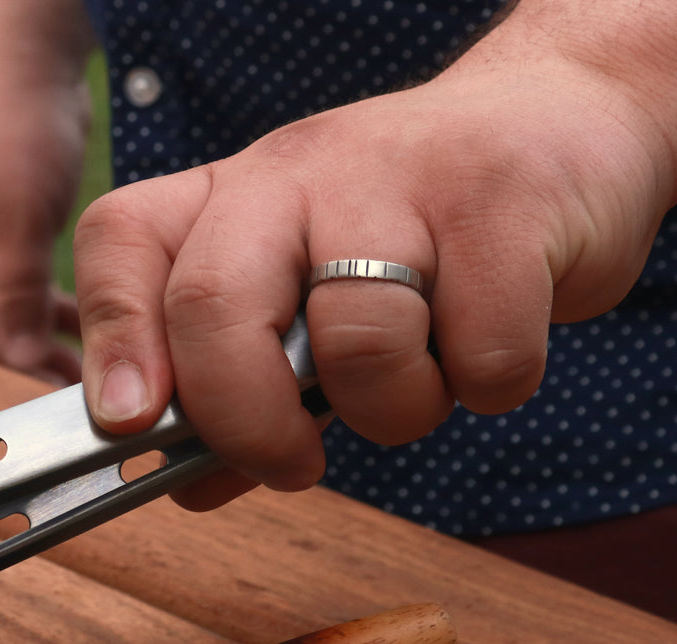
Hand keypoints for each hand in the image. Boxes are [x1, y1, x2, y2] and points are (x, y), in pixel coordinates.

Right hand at [0, 0, 94, 384]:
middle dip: (14, 369)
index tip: (27, 409)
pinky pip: (19, 287)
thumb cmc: (13, 131)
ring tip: (85, 375)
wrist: (29, 60)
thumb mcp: (17, 222)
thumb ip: (16, 298)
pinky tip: (85, 329)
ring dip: (36, 343)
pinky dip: (48, 310)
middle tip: (68, 400)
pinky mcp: (3, 228)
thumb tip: (21, 365)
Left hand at [74, 9, 676, 509]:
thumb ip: (242, 381)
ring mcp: (398, 178)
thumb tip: (189, 486)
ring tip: (419, 382)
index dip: (113, 339)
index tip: (131, 424)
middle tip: (290, 466)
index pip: (121, 240)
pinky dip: (490, 384)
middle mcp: (295, 171)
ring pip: (356, 343)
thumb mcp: (305, 289)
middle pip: (214, 305)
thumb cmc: (413, 237)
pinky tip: (491, 344)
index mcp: (228, 195)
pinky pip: (484, 354)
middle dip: (242, 421)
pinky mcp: (504, 205)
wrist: (563, 124)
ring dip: (392, 410)